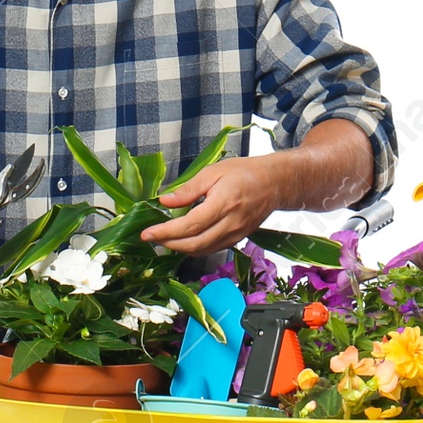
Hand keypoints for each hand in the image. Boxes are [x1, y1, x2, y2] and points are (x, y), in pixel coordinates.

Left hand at [146, 155, 284, 255]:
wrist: (275, 183)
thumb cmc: (245, 173)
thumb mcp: (214, 172)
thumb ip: (188, 188)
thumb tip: (165, 201)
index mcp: (224, 204)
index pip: (190, 225)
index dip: (166, 232)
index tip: (147, 233)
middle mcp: (231, 223)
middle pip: (194, 244)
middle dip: (168, 243)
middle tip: (150, 237)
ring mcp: (235, 235)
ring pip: (202, 251)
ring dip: (179, 248)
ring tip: (163, 239)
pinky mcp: (237, 239)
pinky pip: (211, 249)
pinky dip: (194, 248)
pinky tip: (182, 240)